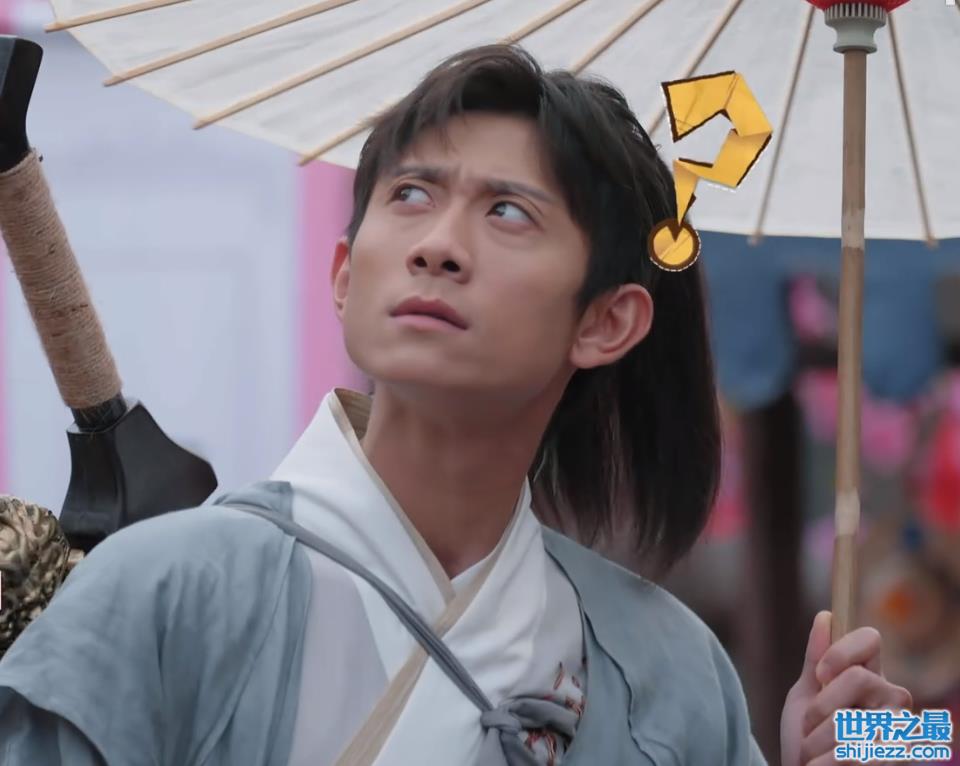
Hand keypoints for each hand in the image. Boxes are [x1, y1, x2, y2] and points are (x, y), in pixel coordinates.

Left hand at [780, 610, 912, 765]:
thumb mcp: (804, 698)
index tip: (819, 675)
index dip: (841, 650)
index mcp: (869, 677)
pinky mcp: (896, 759)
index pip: (870, 639)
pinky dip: (824, 763)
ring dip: (817, 742)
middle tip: (810, 729)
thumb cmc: (807, 741)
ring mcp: (899, 730)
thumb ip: (815, 661)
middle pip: (858, 677)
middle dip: (821, 706)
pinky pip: (853, 753)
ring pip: (851, 718)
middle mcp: (892, 699)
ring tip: (814, 755)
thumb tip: (825, 617)